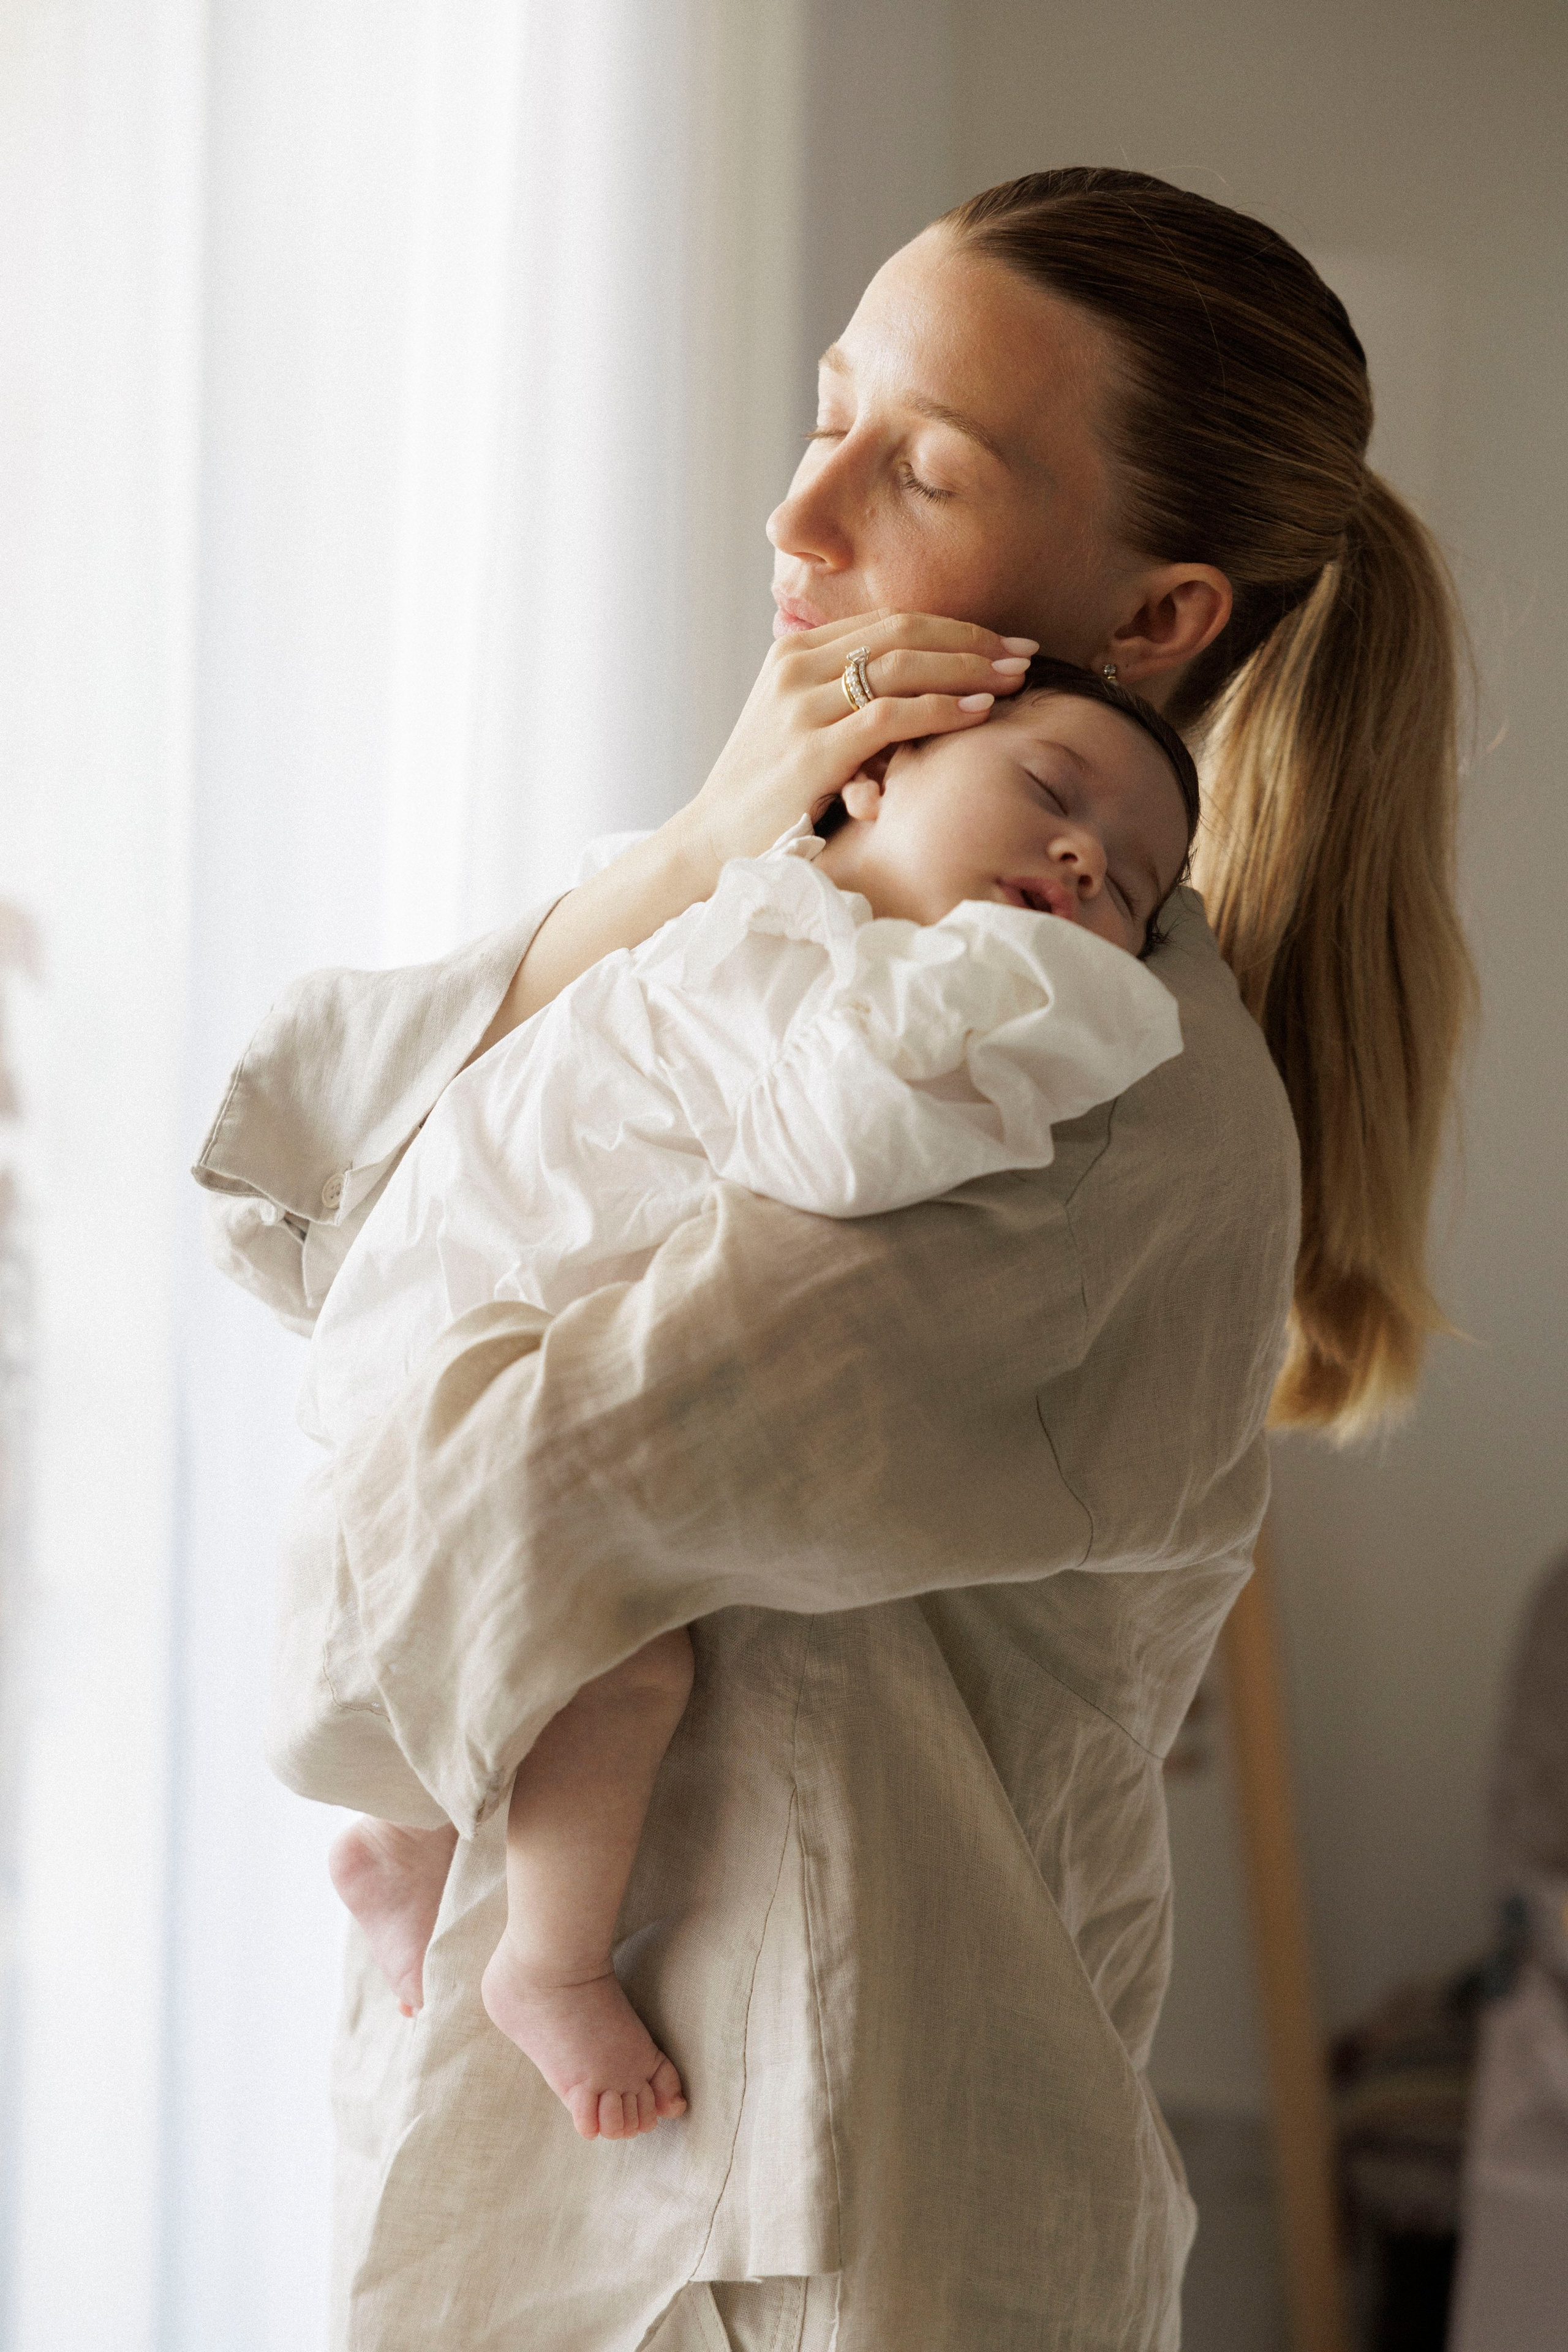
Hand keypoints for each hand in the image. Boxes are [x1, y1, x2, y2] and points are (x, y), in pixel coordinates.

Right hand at [677, 611, 1037, 874]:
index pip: (888, 622)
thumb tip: (912, 683)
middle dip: (972, 640)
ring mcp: (801, 706)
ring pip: (901, 666)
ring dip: (968, 668)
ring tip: (1013, 679)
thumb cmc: (767, 791)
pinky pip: (890, 716)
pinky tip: (980, 711)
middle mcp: (795, 667)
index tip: (1003, 639)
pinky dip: (942, 709)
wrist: (711, 842)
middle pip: (902, 633)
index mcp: (793, 651)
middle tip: (1024, 653)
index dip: (953, 626)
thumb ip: (841, 695)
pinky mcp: (811, 751)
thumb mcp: (799, 725)